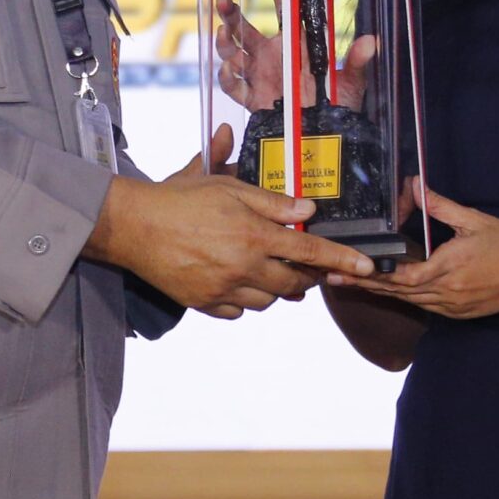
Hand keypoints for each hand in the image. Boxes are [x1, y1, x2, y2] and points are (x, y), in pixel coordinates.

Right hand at [89, 125, 376, 318]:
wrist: (132, 226)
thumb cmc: (179, 198)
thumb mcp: (226, 187)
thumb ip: (270, 200)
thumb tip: (307, 209)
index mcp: (253, 234)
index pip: (309, 250)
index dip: (341, 259)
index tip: (366, 267)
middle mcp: (243, 266)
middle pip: (293, 284)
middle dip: (306, 277)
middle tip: (303, 265)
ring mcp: (224, 289)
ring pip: (268, 301)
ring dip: (275, 289)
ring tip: (265, 269)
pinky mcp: (205, 304)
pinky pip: (238, 311)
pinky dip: (244, 299)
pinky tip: (235, 281)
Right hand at [212, 0, 374, 113]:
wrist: (325, 140)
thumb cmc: (338, 106)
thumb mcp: (351, 83)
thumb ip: (356, 62)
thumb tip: (372, 41)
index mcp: (294, 43)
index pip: (282, 6)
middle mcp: (272, 55)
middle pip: (244, 27)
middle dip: (231, 13)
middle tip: (225, 0)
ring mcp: (259, 76)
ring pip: (232, 53)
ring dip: (225, 42)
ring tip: (225, 34)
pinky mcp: (253, 99)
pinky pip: (234, 86)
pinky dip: (227, 77)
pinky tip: (229, 68)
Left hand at [329, 182, 498, 321]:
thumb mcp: (474, 220)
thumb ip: (440, 205)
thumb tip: (414, 184)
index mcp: (447, 268)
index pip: (401, 274)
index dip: (373, 272)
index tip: (348, 265)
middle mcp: (446, 292)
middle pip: (397, 291)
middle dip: (365, 284)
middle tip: (334, 277)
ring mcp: (451, 307)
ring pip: (407, 300)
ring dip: (379, 292)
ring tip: (350, 284)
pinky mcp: (457, 314)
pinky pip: (423, 306)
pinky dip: (403, 298)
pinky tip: (387, 291)